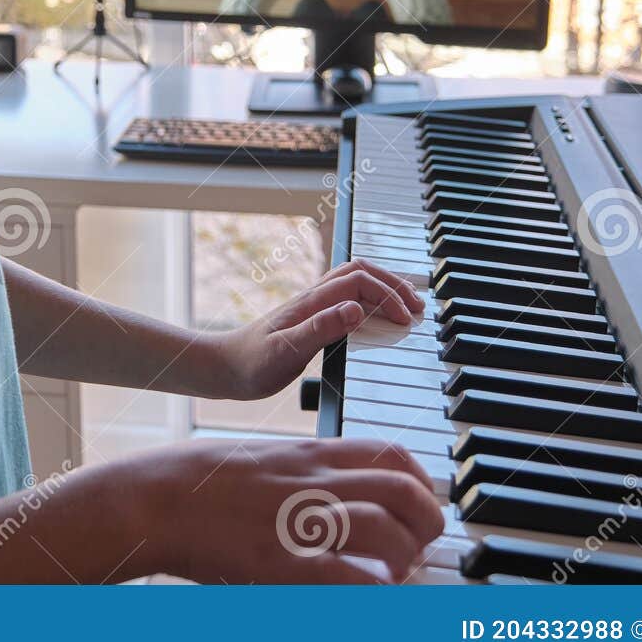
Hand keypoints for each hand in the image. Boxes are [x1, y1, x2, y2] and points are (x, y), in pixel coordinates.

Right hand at [126, 436, 444, 582]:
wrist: (152, 497)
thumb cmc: (194, 481)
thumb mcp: (256, 460)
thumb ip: (298, 472)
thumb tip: (326, 491)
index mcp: (308, 455)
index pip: (390, 455)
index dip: (421, 481)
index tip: (422, 503)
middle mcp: (314, 482)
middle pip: (403, 490)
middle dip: (428, 520)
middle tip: (421, 545)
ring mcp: (300, 520)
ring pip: (387, 530)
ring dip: (404, 558)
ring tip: (394, 575)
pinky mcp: (282, 562)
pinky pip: (349, 576)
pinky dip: (373, 589)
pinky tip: (372, 595)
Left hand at [213, 259, 423, 400]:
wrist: (223, 369)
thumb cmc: (251, 364)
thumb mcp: (287, 351)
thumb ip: (321, 329)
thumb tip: (356, 309)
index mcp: (312, 302)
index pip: (359, 282)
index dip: (388, 295)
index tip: (406, 320)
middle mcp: (314, 298)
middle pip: (361, 273)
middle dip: (393, 284)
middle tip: (419, 308)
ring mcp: (312, 306)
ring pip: (354, 282)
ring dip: (383, 289)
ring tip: (407, 309)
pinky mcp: (311, 319)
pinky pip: (347, 299)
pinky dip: (370, 302)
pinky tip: (377, 320)